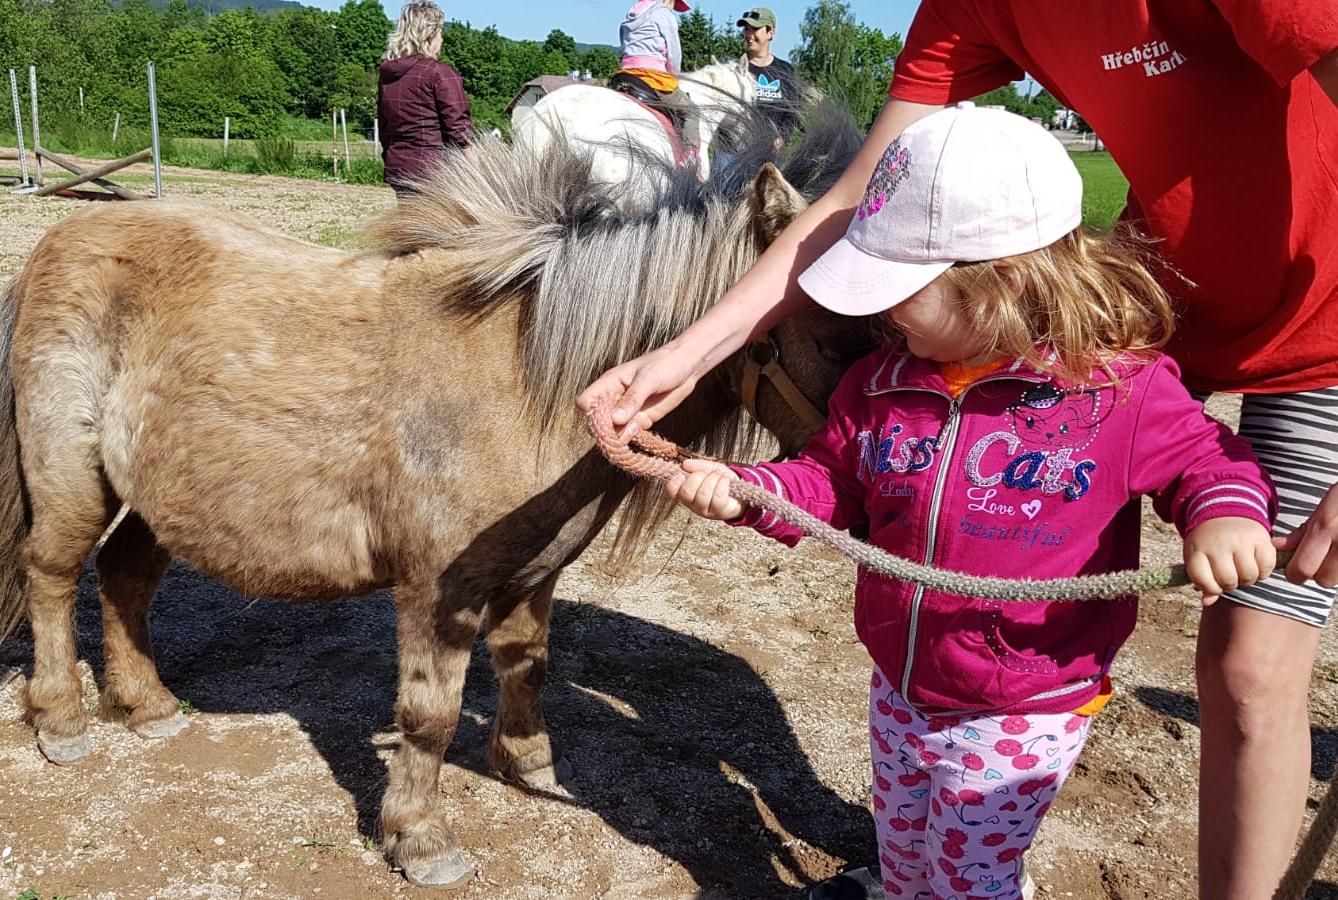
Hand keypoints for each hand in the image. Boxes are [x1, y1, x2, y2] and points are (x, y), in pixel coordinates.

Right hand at [576, 341, 701, 436]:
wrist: (688, 366)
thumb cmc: (665, 364)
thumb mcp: (649, 379)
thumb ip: (632, 399)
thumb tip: (615, 420)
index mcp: (609, 383)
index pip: (585, 402)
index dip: (590, 414)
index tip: (606, 421)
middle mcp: (614, 399)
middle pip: (596, 422)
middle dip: (605, 432)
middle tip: (621, 435)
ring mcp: (627, 411)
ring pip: (613, 432)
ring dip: (619, 439)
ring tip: (634, 434)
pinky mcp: (641, 420)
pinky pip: (629, 434)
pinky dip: (633, 439)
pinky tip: (643, 435)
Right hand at [664, 458, 743, 520]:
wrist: (741, 491)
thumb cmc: (722, 481)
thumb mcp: (710, 469)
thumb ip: (698, 466)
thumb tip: (685, 464)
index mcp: (687, 492)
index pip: (672, 491)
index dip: (674, 483)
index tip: (681, 475)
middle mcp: (693, 504)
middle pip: (687, 492)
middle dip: (698, 477)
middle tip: (707, 474)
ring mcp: (706, 510)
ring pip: (703, 494)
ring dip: (713, 479)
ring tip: (720, 476)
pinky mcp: (719, 512)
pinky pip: (718, 497)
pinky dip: (723, 484)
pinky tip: (726, 481)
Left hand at [1184, 517, 1276, 606]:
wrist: (1224, 512)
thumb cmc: (1209, 542)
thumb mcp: (1198, 558)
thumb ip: (1202, 581)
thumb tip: (1207, 602)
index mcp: (1197, 550)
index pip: (1204, 583)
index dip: (1211, 588)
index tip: (1214, 582)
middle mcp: (1218, 544)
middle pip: (1228, 581)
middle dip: (1231, 584)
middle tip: (1231, 574)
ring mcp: (1240, 540)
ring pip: (1249, 576)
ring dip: (1248, 578)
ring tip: (1242, 568)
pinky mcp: (1260, 537)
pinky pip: (1266, 566)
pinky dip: (1263, 570)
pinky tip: (1255, 562)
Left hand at [1271, 481, 1337, 587]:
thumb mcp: (1324, 507)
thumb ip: (1302, 531)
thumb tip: (1278, 547)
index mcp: (1326, 527)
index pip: (1302, 569)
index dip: (1295, 572)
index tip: (1295, 568)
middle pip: (1324, 580)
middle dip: (1319, 573)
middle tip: (1321, 557)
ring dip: (1335, 571)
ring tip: (1336, 552)